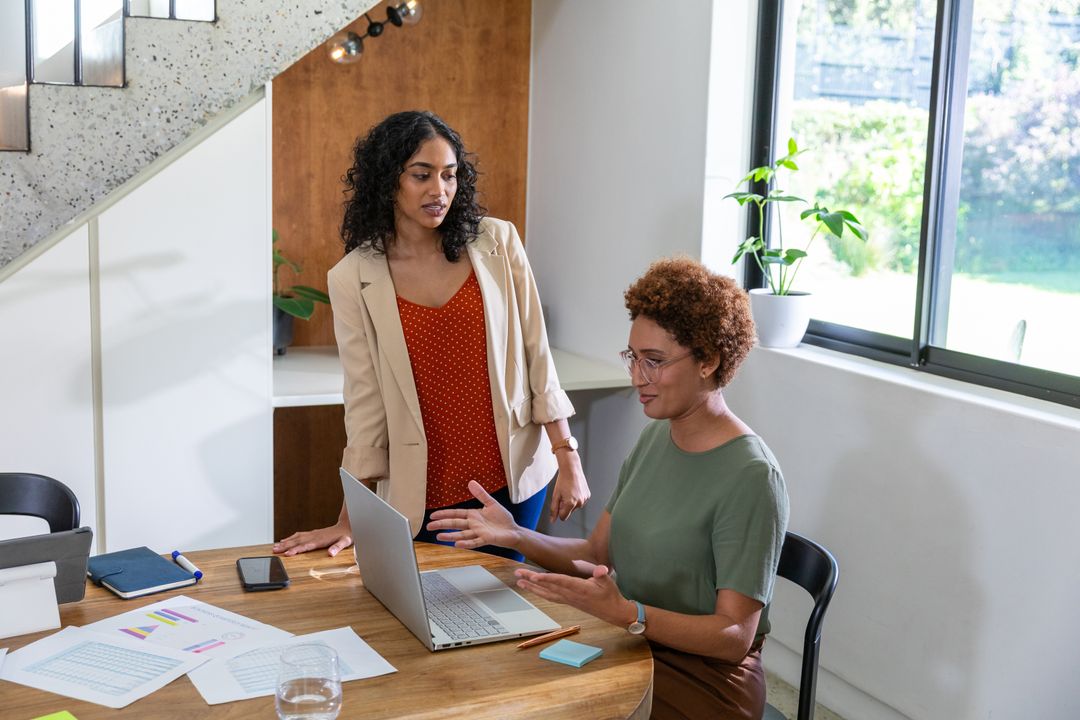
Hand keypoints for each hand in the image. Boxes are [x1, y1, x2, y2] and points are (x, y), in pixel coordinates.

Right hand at [272, 521, 352, 556]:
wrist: (348, 525)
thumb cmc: (346, 535)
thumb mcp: (345, 542)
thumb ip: (338, 547)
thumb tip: (331, 553)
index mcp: (320, 540)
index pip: (305, 546)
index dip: (296, 550)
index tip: (287, 554)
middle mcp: (314, 536)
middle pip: (297, 541)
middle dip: (285, 546)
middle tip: (274, 551)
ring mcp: (313, 534)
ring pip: (296, 538)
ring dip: (285, 542)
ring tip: (275, 547)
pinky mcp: (313, 533)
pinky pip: (299, 535)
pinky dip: (290, 538)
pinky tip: (284, 540)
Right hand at [426, 481, 520, 549]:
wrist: (513, 531)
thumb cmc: (503, 519)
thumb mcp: (491, 503)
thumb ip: (480, 494)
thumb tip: (471, 482)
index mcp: (473, 515)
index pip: (456, 514)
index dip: (444, 514)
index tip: (433, 515)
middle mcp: (474, 524)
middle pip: (455, 524)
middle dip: (442, 524)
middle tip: (429, 526)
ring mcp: (479, 532)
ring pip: (462, 534)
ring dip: (450, 536)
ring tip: (438, 536)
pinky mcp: (486, 539)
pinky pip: (474, 541)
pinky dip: (466, 542)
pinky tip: (457, 544)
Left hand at [514, 564, 629, 625]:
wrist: (613, 612)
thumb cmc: (610, 595)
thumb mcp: (609, 582)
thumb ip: (602, 574)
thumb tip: (601, 570)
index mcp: (580, 589)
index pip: (561, 582)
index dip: (547, 579)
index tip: (534, 576)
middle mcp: (571, 595)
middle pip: (549, 586)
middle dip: (532, 580)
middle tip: (518, 573)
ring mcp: (568, 599)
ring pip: (546, 592)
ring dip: (532, 587)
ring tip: (519, 581)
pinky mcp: (568, 601)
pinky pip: (550, 596)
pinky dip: (539, 592)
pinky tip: (532, 589)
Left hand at [549, 456, 589, 522]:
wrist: (571, 469)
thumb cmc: (562, 481)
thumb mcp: (555, 496)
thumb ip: (553, 510)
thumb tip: (552, 521)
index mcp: (570, 504)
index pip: (563, 517)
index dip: (559, 510)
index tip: (559, 501)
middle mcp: (579, 503)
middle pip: (569, 512)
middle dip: (565, 506)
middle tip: (564, 494)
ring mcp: (585, 499)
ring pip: (575, 507)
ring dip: (571, 502)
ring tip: (569, 490)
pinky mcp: (588, 496)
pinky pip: (580, 502)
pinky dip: (577, 498)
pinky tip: (575, 490)